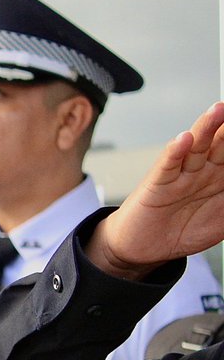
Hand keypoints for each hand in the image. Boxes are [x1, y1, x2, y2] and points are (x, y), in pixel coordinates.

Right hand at [87, 101, 223, 279]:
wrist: (143, 249)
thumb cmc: (181, 232)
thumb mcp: (222, 223)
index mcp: (222, 177)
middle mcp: (203, 171)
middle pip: (222, 143)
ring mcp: (181, 175)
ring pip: (196, 147)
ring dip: (207, 127)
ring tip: (218, 110)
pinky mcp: (158, 183)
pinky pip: (168, 164)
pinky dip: (175, 151)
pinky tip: (183, 139)